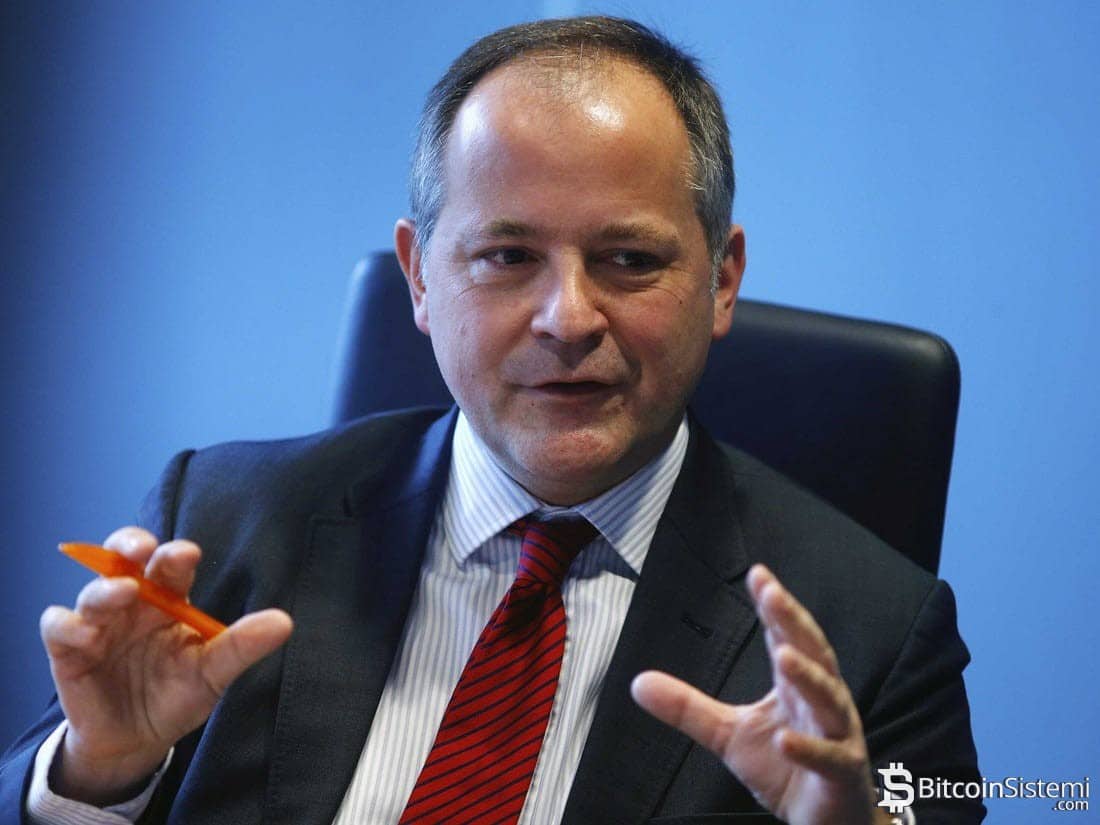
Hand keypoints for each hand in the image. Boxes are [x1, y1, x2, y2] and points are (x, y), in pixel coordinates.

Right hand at [40, 526, 292, 805]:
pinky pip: (59, 626)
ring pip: (94, 590)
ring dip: (105, 589)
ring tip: (124, 593)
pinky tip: (87, 633)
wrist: (136, 740)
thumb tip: (285, 622)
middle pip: (124, 557)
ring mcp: (99, 622)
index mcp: (169, 599)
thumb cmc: (176, 694)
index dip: (176, 556)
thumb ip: (241, 646)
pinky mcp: (68, 649)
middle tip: (141, 548)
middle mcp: (132, 602)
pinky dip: (69, 625)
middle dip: (129, 544)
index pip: (171, 565)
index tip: (187, 555)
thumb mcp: (212, 673)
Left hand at [632, 564, 888, 824]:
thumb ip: (689, 707)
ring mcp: (838, 736)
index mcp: (796, 686)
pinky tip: (783, 740)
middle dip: (794, 623)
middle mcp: (823, 702)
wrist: (825, 821)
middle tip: (773, 595)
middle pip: (813, 654)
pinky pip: (829, 758)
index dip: (775, 607)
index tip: (758, 575)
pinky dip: (809, 749)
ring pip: (829, 700)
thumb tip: (638, 682)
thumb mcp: (728, 734)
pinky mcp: (843, 774)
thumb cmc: (787, 767)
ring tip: (785, 658)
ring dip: (810, 678)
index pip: (786, 637)